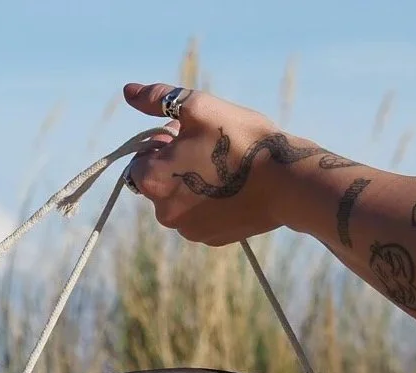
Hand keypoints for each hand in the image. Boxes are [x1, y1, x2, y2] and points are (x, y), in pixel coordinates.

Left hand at [121, 82, 302, 245]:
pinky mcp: (211, 239)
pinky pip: (201, 216)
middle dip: (176, 163)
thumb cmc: (239, 139)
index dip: (164, 141)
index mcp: (153, 181)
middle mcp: (164, 213)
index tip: (191, 134)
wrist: (286, 182)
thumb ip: (158, 99)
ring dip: (192, 183)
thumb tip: (129, 91)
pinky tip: (234, 187)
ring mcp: (189, 231)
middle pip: (159, 181)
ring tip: (224, 168)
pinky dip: (210, 202)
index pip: (141, 157)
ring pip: (180, 199)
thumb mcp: (197, 107)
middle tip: (210, 147)